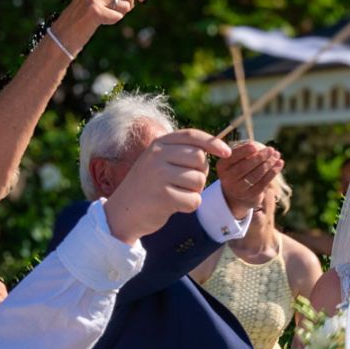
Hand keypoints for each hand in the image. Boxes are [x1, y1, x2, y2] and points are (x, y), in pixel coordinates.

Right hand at [51, 0, 145, 55]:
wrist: (66, 31)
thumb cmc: (87, 15)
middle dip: (129, 4)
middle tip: (115, 10)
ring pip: (126, 4)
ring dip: (121, 13)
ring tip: (106, 15)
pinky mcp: (94, 10)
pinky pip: (118, 16)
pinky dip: (113, 21)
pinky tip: (101, 21)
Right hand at [104, 129, 231, 242]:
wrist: (123, 212)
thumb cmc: (148, 186)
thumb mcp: (159, 161)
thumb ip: (181, 152)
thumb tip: (217, 147)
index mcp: (158, 144)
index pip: (192, 136)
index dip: (213, 143)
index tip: (226, 153)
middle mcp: (157, 156)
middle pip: (200, 160)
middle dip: (200, 174)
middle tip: (184, 183)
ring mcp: (159, 175)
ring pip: (199, 181)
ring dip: (194, 192)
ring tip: (175, 194)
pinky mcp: (163, 196)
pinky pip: (194, 200)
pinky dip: (189, 206)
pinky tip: (173, 206)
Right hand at [217, 140, 283, 216]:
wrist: (238, 194)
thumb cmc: (239, 169)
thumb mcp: (236, 160)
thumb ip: (244, 152)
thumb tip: (258, 146)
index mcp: (222, 167)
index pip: (232, 157)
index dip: (243, 151)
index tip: (254, 145)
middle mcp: (228, 179)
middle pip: (245, 167)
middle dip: (259, 157)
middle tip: (270, 149)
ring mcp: (239, 189)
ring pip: (256, 175)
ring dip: (268, 164)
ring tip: (277, 155)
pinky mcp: (251, 196)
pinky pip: (263, 183)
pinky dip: (273, 172)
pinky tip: (279, 164)